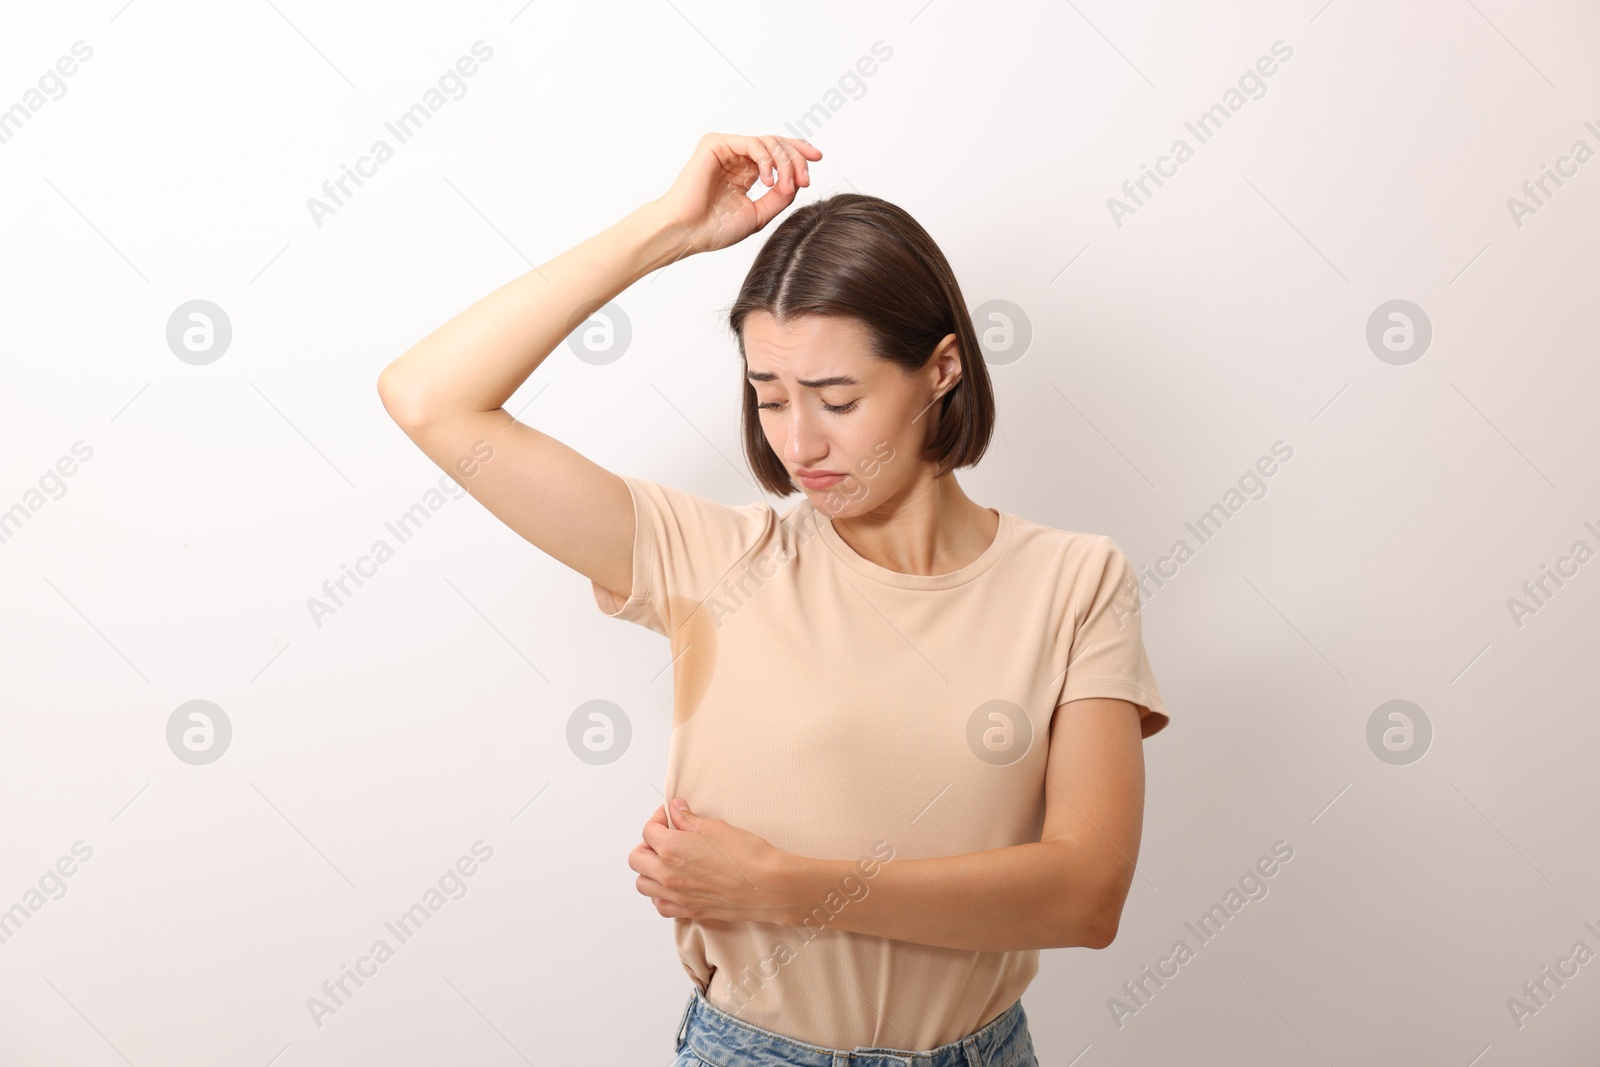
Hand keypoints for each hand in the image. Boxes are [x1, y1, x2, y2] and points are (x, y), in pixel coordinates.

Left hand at [629, 799, 797, 923]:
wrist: (768, 886)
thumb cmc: (747, 855)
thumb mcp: (715, 827)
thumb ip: (688, 819)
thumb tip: (675, 809)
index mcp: (672, 849)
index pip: (648, 831)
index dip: (658, 819)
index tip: (671, 816)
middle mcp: (668, 875)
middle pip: (636, 859)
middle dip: (646, 845)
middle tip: (665, 837)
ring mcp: (677, 896)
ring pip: (643, 885)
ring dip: (649, 871)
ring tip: (667, 861)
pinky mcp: (689, 911)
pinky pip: (660, 906)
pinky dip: (661, 895)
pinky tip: (675, 885)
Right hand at [654, 132, 822, 255]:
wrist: (688, 232)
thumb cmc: (714, 229)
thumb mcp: (759, 214)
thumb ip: (780, 197)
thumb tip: (798, 181)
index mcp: (746, 173)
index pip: (777, 154)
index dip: (799, 153)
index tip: (818, 158)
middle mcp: (737, 158)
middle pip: (777, 144)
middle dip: (797, 159)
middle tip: (805, 180)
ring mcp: (726, 149)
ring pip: (768, 142)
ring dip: (784, 162)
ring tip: (786, 185)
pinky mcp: (715, 143)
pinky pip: (752, 143)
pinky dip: (767, 159)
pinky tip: (769, 180)